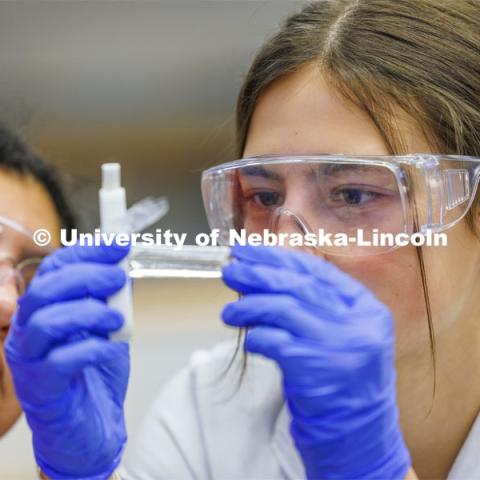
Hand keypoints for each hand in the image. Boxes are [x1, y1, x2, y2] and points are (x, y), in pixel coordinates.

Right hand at [5, 243, 129, 479]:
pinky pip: (60, 361)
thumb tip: (125, 267)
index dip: (87, 251)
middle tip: (119, 278)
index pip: (55, 269)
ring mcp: (29, 361)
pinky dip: (92, 348)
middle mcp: (28, 332)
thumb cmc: (95, 373)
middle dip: (87, 277)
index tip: (120, 244)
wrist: (92, 427)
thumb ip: (112, 300)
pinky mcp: (41, 388)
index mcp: (44, 310)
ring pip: (46, 322)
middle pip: (46, 290)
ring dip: (88, 312)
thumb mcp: (108, 328)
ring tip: (117, 320)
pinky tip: (110, 349)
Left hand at [222, 244, 410, 479]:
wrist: (360, 436)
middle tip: (229, 270)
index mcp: (365, 307)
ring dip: (249, 306)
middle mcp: (358, 322)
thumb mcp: (343, 334)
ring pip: (283, 308)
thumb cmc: (343, 379)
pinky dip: (257, 337)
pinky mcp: (318, 370)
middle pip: (297, 284)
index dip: (277, 256)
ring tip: (229, 311)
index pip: (315, 270)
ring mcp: (340, 345)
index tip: (249, 250)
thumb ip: (317, 304)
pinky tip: (249, 340)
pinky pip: (275, 342)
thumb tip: (268, 274)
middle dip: (257, 273)